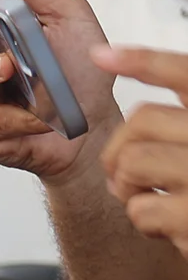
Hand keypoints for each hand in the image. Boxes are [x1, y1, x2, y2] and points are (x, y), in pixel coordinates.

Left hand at [95, 45, 187, 259]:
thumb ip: (177, 123)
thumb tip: (113, 68)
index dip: (145, 61)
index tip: (101, 55)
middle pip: (143, 121)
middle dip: (120, 147)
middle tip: (127, 172)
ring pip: (133, 162)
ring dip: (129, 186)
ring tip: (151, 197)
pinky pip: (141, 208)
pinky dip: (144, 220)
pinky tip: (169, 225)